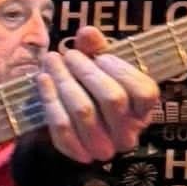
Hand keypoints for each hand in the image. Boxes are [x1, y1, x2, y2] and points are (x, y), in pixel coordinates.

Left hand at [37, 25, 157, 163]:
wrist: (68, 128)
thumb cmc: (91, 91)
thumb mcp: (99, 68)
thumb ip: (97, 49)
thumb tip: (88, 32)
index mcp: (143, 112)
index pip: (145, 93)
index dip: (122, 70)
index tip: (101, 56)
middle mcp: (128, 135)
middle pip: (112, 99)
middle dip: (87, 71)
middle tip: (69, 54)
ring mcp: (103, 148)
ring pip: (84, 111)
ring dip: (64, 80)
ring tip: (52, 60)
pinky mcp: (77, 153)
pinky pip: (61, 126)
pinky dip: (50, 99)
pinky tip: (42, 79)